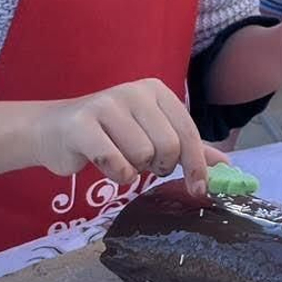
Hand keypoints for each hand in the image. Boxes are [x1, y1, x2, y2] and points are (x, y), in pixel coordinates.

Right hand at [32, 77, 226, 196]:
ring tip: (119, 158)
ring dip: (133, 170)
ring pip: (142, 156)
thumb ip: (189, 148)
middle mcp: (134, 92)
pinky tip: (104, 163)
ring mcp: (106, 105)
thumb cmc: (110, 135)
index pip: (188, 132)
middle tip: (143, 164)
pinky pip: (115, 163)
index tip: (200, 190)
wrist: (54, 130)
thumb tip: (227, 167)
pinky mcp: (82, 124)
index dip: (197, 165)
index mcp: (156, 91)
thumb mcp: (152, 134)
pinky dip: (115, 174)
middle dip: (158, 166)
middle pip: (168, 147)